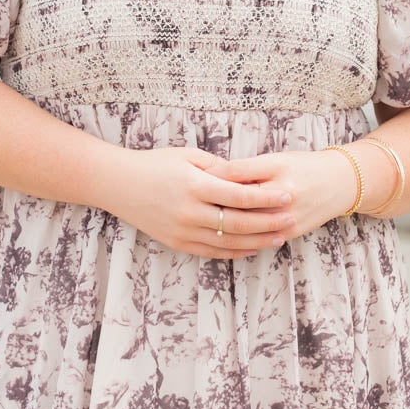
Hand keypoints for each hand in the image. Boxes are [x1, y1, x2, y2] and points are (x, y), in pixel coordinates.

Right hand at [104, 146, 299, 258]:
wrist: (118, 184)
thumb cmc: (155, 164)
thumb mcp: (188, 156)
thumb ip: (219, 168)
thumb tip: (248, 178)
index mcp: (195, 186)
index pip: (240, 196)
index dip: (267, 198)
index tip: (288, 196)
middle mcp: (190, 212)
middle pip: (239, 223)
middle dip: (269, 222)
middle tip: (292, 219)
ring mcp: (183, 231)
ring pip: (228, 242)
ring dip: (257, 242)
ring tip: (279, 238)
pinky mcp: (177, 243)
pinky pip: (212, 252)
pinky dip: (235, 252)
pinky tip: (253, 248)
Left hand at [205, 145, 382, 241]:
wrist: (339, 183)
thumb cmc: (302, 166)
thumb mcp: (276, 159)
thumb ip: (246, 169)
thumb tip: (212, 176)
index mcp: (276, 168)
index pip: (234, 174)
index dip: (210, 176)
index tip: (190, 178)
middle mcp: (282, 193)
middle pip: (236, 202)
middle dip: (210, 204)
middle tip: (188, 203)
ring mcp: (287, 216)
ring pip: (246, 225)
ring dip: (221, 225)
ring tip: (199, 222)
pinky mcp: (291, 232)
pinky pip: (259, 239)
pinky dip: (239, 239)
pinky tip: (220, 236)